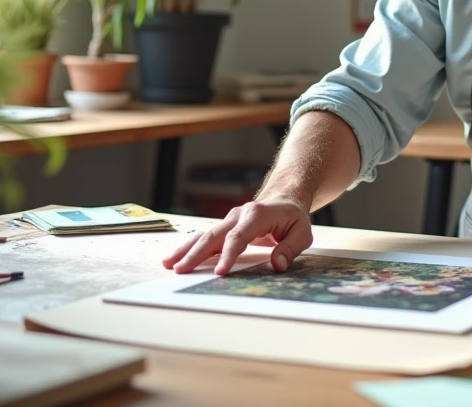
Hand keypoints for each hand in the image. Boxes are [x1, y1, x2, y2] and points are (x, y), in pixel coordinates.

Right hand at [162, 198, 312, 275]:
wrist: (284, 198)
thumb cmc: (293, 217)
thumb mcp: (302, 232)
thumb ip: (290, 248)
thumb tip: (278, 265)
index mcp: (257, 215)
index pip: (239, 237)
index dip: (228, 255)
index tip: (219, 272)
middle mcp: (238, 215)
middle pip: (214, 236)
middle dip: (196, 254)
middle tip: (181, 271)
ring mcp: (229, 220)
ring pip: (204, 235)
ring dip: (186, 250)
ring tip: (169, 264)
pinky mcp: (224, 227)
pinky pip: (205, 237)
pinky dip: (189, 247)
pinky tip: (175, 258)